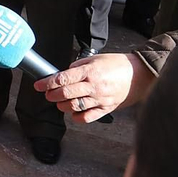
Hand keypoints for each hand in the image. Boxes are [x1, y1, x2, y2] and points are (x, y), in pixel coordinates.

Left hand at [35, 52, 152, 122]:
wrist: (139, 74)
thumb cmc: (117, 65)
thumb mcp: (95, 59)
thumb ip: (77, 67)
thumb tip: (63, 74)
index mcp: (90, 71)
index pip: (63, 78)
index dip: (47, 83)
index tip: (38, 85)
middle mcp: (94, 86)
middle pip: (66, 94)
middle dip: (51, 95)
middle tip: (47, 93)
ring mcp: (100, 99)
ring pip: (74, 107)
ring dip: (62, 106)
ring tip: (59, 102)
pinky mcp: (106, 109)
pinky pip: (87, 117)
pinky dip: (76, 116)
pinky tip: (74, 111)